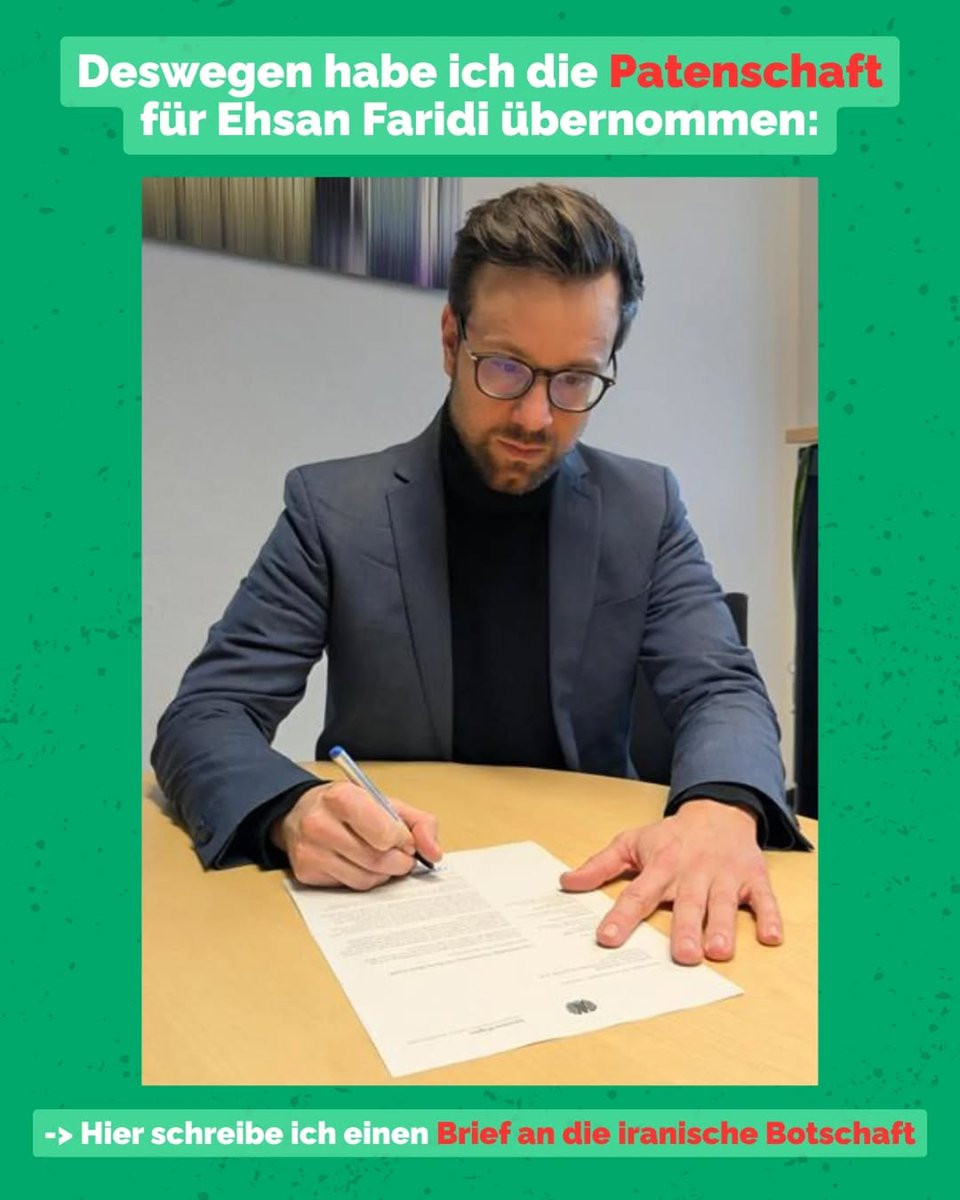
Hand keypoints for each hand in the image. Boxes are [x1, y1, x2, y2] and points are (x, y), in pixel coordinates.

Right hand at [270, 782, 441, 890]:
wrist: (300, 811)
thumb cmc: (349, 806)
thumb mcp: (386, 802)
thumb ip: (420, 823)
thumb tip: (434, 854)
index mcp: (342, 797)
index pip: (386, 834)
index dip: (403, 840)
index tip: (404, 838)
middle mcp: (321, 824)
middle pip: (378, 860)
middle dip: (398, 861)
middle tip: (399, 854)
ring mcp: (310, 851)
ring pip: (366, 879)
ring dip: (383, 873)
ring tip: (379, 856)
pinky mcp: (306, 873)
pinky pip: (349, 887)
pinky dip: (363, 879)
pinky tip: (359, 863)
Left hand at [559, 799, 781, 963]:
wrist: (718, 811)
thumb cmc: (672, 836)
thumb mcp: (632, 843)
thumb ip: (600, 865)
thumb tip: (566, 883)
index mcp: (661, 865)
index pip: (638, 893)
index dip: (622, 917)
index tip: (607, 939)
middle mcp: (693, 871)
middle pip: (687, 903)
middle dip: (685, 929)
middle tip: (681, 956)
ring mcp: (724, 875)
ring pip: (723, 904)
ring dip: (722, 927)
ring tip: (717, 951)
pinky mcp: (752, 878)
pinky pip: (763, 899)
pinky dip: (769, 916)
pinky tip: (770, 936)